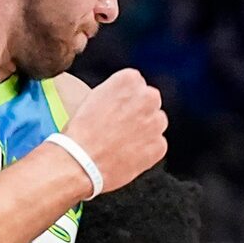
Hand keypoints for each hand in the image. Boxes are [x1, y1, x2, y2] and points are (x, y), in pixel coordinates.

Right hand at [64, 70, 167, 193]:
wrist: (83, 162)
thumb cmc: (83, 132)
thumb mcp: (95, 97)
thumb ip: (116, 92)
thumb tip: (123, 99)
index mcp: (130, 80)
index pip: (136, 84)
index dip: (126, 99)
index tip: (119, 108)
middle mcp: (148, 97)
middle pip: (149, 102)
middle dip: (139, 113)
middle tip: (121, 127)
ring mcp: (156, 122)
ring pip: (156, 123)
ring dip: (145, 131)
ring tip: (123, 142)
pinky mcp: (159, 145)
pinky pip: (157, 145)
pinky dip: (147, 150)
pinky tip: (129, 154)